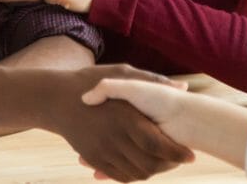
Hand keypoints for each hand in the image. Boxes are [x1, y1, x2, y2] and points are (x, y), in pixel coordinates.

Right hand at [47, 65, 194, 181]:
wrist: (56, 98)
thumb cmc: (89, 80)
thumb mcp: (121, 73)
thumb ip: (152, 80)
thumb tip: (183, 86)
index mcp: (124, 115)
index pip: (158, 144)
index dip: (177, 152)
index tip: (190, 154)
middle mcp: (113, 137)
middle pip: (149, 164)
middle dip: (168, 166)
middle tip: (178, 160)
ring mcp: (101, 150)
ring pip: (135, 173)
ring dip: (152, 171)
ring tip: (163, 163)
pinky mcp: (93, 157)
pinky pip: (119, 176)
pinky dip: (134, 175)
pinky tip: (141, 165)